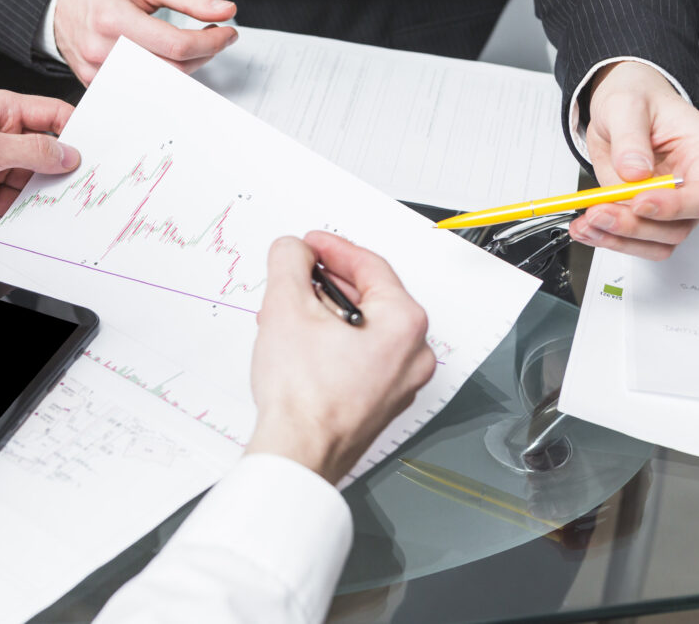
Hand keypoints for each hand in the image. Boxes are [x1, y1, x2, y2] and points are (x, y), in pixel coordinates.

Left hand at [0, 89, 79, 229]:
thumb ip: (30, 152)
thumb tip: (66, 154)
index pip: (51, 115)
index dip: (77, 131)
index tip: (98, 150)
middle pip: (47, 152)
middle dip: (66, 168)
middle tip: (89, 185)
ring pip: (33, 182)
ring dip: (47, 194)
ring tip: (68, 206)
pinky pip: (15, 204)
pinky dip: (28, 213)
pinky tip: (40, 219)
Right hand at [54, 0, 237, 84]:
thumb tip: (223, 10)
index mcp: (112, 19)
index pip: (176, 45)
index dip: (210, 42)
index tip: (226, 33)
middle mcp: (101, 50)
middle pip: (171, 69)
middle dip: (202, 55)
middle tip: (213, 38)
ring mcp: (97, 72)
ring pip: (158, 85)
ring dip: (184, 68)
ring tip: (190, 47)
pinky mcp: (95, 84)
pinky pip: (139, 90)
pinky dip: (161, 77)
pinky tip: (167, 61)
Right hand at [246, 232, 435, 483]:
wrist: (298, 453)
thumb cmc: (303, 397)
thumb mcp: (286, 306)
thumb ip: (290, 263)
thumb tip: (293, 250)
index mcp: (404, 324)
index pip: (370, 266)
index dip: (332, 248)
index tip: (309, 245)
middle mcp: (413, 354)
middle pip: (369, 297)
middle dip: (325, 284)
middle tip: (296, 275)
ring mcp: (399, 383)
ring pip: (363, 328)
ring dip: (325, 314)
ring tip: (289, 313)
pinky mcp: (381, 403)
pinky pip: (361, 356)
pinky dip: (333, 343)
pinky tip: (301, 345)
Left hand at [569, 61, 698, 259]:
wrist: (618, 109)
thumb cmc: (635, 99)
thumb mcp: (626, 106)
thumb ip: (630, 138)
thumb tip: (634, 171)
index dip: (676, 206)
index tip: (640, 202)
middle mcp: (690, 184)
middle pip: (679, 226)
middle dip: (635, 226)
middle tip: (598, 212)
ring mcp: (667, 204)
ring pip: (657, 242)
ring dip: (618, 239)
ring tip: (586, 223)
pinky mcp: (641, 214)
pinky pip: (634, 240)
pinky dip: (607, 239)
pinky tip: (585, 229)